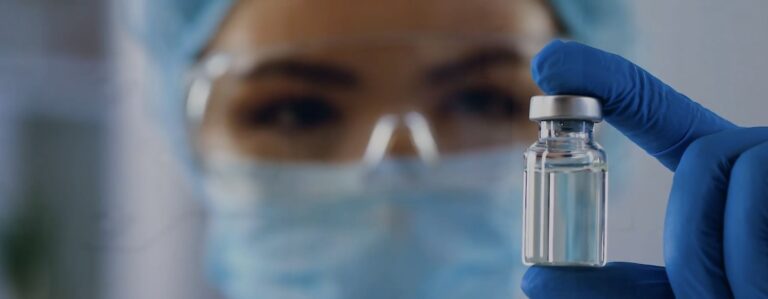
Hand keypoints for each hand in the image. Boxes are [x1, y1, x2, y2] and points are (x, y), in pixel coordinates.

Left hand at [521, 40, 767, 297]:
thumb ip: (625, 289)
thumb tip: (536, 277)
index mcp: (725, 184)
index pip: (662, 113)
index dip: (608, 80)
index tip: (551, 65)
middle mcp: (767, 159)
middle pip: (708, 155)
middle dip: (694, 241)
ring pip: (739, 170)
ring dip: (729, 262)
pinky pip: (766, 193)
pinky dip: (754, 263)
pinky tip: (764, 291)